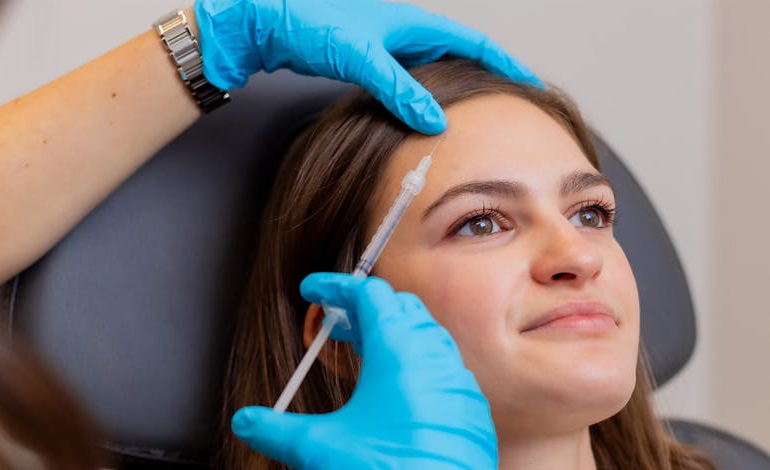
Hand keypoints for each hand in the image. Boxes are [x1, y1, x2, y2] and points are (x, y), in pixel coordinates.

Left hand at [194, 0, 540, 134]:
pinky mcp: (368, 65)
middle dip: (485, 82)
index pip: (474, 44)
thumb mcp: (360, 57)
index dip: (505, 65)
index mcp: (413, 24)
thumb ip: (398, 89)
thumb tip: (435, 121)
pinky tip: (420, 121)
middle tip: (504, 110)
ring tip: (472, 122)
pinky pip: (407, 85)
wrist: (266, 21)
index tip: (529, 85)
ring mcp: (387, 50)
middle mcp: (405, 34)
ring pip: (432, 75)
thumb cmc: (310, 22)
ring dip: (453, 95)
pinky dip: (421, 102)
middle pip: (459, 59)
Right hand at [231, 273, 535, 469]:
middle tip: (335, 323)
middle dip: (366, 309)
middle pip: (403, 310)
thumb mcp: (317, 452)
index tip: (313, 289)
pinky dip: (419, 369)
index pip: (371, 296)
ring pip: (430, 341)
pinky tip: (398, 398)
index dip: (337, 287)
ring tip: (365, 356)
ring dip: (396, 338)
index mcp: (401, 354)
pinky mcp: (473, 420)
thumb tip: (245, 422)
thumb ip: (275, 430)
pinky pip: (446, 375)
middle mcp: (438, 362)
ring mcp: (462, 391)